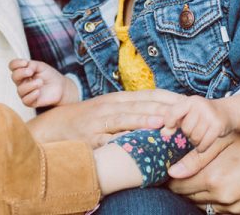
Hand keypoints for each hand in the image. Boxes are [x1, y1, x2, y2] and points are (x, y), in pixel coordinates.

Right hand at [8, 59, 77, 106]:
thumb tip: (26, 67)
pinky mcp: (30, 102)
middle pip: (14, 77)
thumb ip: (33, 65)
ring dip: (30, 85)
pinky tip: (39, 92)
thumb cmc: (49, 75)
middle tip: (31, 72)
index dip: (16, 63)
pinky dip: (32, 95)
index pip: (12, 66)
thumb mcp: (41, 66)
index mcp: (23, 71)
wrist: (60, 86)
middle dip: (21, 73)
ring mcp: (25, 92)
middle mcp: (22, 82)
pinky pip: (25, 100)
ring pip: (20, 90)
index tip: (26, 62)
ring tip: (40, 82)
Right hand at [26, 88, 181, 145]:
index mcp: (115, 99)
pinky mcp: (89, 139)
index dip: (168, 96)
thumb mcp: (105, 111)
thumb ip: (127, 112)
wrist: (50, 128)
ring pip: (124, 118)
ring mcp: (97, 122)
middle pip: (140, 103)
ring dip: (144, 119)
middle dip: (164, 105)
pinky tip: (133, 144)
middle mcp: (108, 107)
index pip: (147, 94)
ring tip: (163, 120)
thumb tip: (154, 115)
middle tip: (186, 109)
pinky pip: (107, 140)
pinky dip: (121, 141)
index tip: (189, 100)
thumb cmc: (81, 121)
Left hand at [163, 95, 233, 154]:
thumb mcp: (187, 113)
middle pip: (185, 128)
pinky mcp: (218, 126)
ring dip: (195, 141)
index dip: (169, 123)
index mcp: (190, 101)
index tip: (171, 127)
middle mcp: (200, 106)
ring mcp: (210, 115)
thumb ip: (173, 121)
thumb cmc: (201, 114)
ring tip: (200, 136)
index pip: (172, 112)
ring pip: (194, 137)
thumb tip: (163, 132)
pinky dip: (202, 148)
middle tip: (194, 130)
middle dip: (188, 133)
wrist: (226, 112)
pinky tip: (204, 144)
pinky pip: (204, 144)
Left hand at [167, 117, 239, 214]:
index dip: (171, 177)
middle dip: (183, 185)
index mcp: (214, 178)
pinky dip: (214, 202)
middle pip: (189, 197)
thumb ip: (194, 157)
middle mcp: (224, 197)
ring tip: (198, 177)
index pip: (178, 186)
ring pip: (203, 206)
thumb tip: (171, 171)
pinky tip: (216, 186)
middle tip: (182, 172)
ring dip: (198, 195)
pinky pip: (220, 212)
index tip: (169, 168)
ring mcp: (236, 208)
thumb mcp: (222, 142)